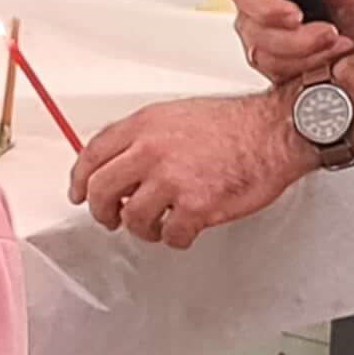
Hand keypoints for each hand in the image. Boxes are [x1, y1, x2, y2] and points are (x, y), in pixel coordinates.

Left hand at [74, 90, 307, 248]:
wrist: (274, 131)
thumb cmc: (235, 125)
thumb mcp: (177, 116)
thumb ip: (145, 138)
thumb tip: (122, 164)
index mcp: (144, 126)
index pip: (93, 154)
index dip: (80, 179)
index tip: (79, 193)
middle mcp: (151, 150)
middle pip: (101, 189)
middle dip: (102, 211)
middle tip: (111, 219)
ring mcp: (171, 179)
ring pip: (132, 219)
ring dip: (143, 229)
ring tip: (158, 225)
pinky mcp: (196, 205)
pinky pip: (170, 236)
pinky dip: (176, 238)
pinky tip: (185, 230)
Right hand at [233, 0, 353, 83]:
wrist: (352, 2)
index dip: (265, 8)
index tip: (296, 14)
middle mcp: (252, 13)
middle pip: (256, 34)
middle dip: (296, 40)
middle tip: (328, 31)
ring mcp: (261, 41)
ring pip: (268, 60)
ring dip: (307, 56)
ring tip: (337, 42)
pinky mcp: (275, 65)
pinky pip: (282, 77)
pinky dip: (311, 69)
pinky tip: (333, 55)